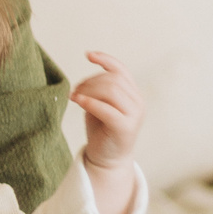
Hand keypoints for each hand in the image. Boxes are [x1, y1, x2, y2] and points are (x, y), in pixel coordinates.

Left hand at [73, 51, 144, 168]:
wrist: (108, 159)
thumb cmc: (102, 130)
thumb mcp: (100, 105)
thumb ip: (99, 91)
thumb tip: (86, 80)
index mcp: (133, 94)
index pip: (122, 70)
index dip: (106, 59)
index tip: (88, 55)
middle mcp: (137, 102)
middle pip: (113, 79)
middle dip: (89, 81)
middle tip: (75, 90)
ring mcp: (134, 115)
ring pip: (111, 91)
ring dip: (88, 90)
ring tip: (75, 97)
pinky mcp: (125, 128)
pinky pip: (107, 109)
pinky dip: (90, 102)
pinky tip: (78, 101)